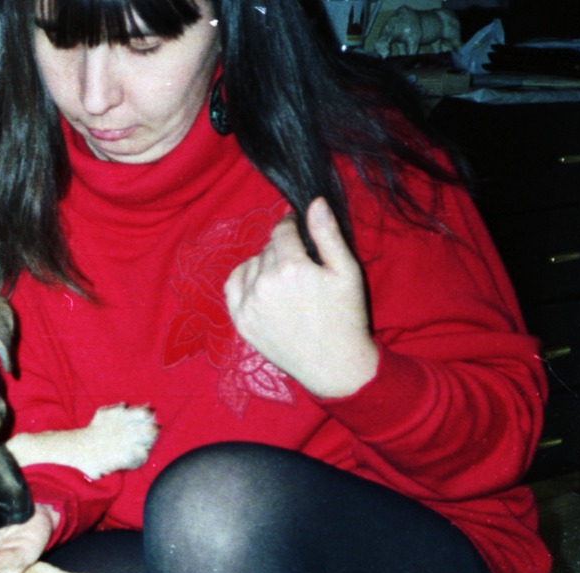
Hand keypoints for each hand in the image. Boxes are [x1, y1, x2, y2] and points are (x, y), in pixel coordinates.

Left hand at [225, 197, 379, 398]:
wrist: (333, 364)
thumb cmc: (345, 316)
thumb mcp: (347, 271)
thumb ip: (328, 234)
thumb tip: (314, 202)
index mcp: (292, 268)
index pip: (282, 230)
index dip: (291, 224)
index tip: (298, 226)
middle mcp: (265, 284)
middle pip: (268, 248)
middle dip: (283, 248)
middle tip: (300, 263)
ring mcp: (249, 304)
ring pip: (252, 265)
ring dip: (265, 264)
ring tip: (285, 278)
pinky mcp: (240, 322)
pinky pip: (232, 285)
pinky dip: (244, 278)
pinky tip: (260, 282)